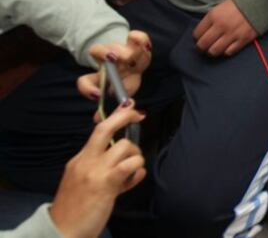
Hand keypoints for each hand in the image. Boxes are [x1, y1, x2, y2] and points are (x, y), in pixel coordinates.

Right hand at [49, 106, 145, 237]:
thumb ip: (106, 171)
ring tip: (132, 170)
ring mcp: (95, 171)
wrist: (62, 230)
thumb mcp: (85, 183)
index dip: (115, 116)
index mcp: (79, 160)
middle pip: (105, 129)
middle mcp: (85, 161)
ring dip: (135, 155)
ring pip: (125, 146)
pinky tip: (134, 177)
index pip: (98, 131)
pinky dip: (137, 168)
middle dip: (124, 116)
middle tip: (137, 114)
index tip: (128, 108)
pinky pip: (130, 165)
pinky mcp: (106, 183)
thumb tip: (131, 167)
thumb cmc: (75, 210)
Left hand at [76, 31, 151, 101]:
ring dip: (123, 52)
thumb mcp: (119, 94)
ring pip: (115, 45)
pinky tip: (146, 47)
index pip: (86, 81)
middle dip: (105, 55)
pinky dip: (140, 39)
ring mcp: (121, 49)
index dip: (88, 89)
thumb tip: (98, 119)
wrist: (133, 63)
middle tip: (113, 61)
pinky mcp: (136, 42)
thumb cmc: (125, 81)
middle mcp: (107, 60)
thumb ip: (110, 106)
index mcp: (101, 77)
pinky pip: (137, 36)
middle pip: (97, 51)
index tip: (98, 96)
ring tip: (130, 60)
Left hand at [193, 0, 257, 56]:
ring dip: (212, 52)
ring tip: (213, 49)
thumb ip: (210, 20)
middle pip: (203, 44)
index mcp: (213, 16)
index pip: (197, 33)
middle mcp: (221, 26)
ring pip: (214, 51)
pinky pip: (229, 52)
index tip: (199, 38)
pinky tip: (226, 47)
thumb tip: (203, 33)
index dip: (196, 37)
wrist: (259, 2)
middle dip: (201, 48)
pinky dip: (225, 52)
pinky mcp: (243, 40)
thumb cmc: (237, 4)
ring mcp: (232, 34)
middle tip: (203, 47)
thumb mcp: (219, 7)